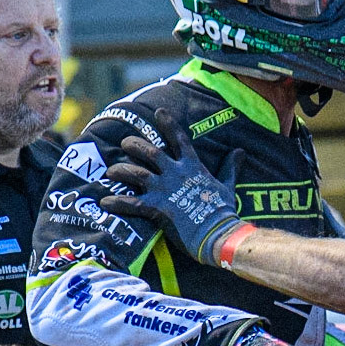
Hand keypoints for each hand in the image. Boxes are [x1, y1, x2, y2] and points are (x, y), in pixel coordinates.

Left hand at [99, 108, 246, 266]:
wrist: (218, 233)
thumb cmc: (223, 211)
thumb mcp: (227, 184)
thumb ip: (230, 166)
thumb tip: (240, 151)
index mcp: (192, 166)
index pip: (179, 138)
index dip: (168, 124)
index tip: (158, 112)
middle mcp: (175, 173)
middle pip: (150, 152)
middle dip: (134, 145)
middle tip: (124, 142)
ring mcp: (164, 189)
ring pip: (136, 173)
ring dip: (120, 170)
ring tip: (110, 172)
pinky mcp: (156, 207)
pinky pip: (131, 203)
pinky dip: (116, 202)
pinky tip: (104, 202)